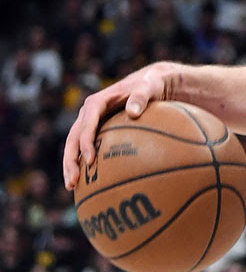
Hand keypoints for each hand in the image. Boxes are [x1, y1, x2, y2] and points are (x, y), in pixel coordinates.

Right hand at [62, 61, 174, 189]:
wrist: (148, 84)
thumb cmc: (149, 86)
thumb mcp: (148, 88)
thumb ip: (141, 98)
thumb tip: (133, 112)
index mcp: (96, 103)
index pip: (86, 125)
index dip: (86, 143)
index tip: (90, 160)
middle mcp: (87, 114)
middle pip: (73, 139)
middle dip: (70, 160)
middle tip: (73, 182)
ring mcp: (88, 123)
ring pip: (73, 146)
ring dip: (70, 165)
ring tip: (71, 187)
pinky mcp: (94, 131)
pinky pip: (83, 148)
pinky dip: (81, 163)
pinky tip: (85, 182)